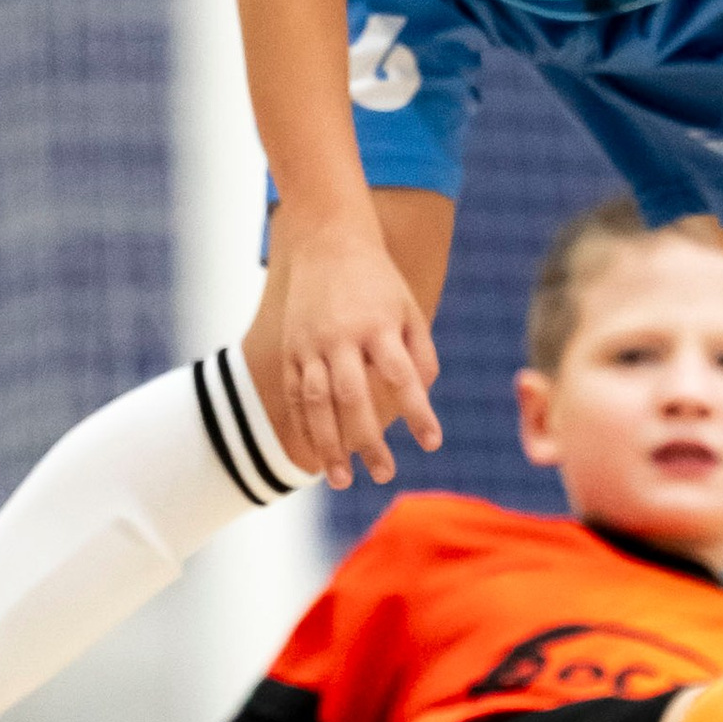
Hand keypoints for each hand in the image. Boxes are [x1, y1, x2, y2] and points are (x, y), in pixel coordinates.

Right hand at [272, 213, 441, 489]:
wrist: (327, 241)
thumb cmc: (378, 281)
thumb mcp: (409, 309)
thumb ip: (420, 355)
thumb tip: (423, 399)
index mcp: (377, 324)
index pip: (401, 375)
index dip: (417, 411)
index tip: (432, 443)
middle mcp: (341, 336)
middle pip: (352, 396)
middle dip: (367, 440)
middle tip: (385, 474)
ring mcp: (310, 343)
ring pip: (315, 402)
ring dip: (328, 445)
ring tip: (342, 480)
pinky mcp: (290, 348)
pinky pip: (293, 396)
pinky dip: (303, 428)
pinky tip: (315, 455)